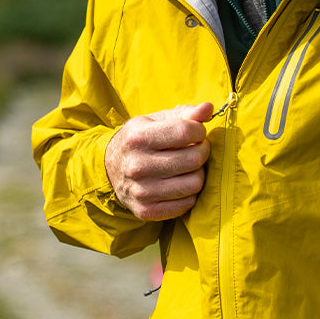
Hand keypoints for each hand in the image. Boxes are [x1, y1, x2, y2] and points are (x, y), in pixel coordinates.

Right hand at [104, 102, 214, 220]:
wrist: (110, 169)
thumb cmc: (141, 140)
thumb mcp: (157, 120)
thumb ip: (186, 113)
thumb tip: (208, 108)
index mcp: (138, 137)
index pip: (185, 132)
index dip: (199, 131)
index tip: (197, 133)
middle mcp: (137, 166)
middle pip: (193, 159)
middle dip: (202, 151)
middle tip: (196, 149)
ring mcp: (141, 191)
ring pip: (194, 184)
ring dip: (198, 173)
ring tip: (189, 167)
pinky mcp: (146, 210)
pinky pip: (187, 204)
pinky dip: (190, 193)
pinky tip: (181, 183)